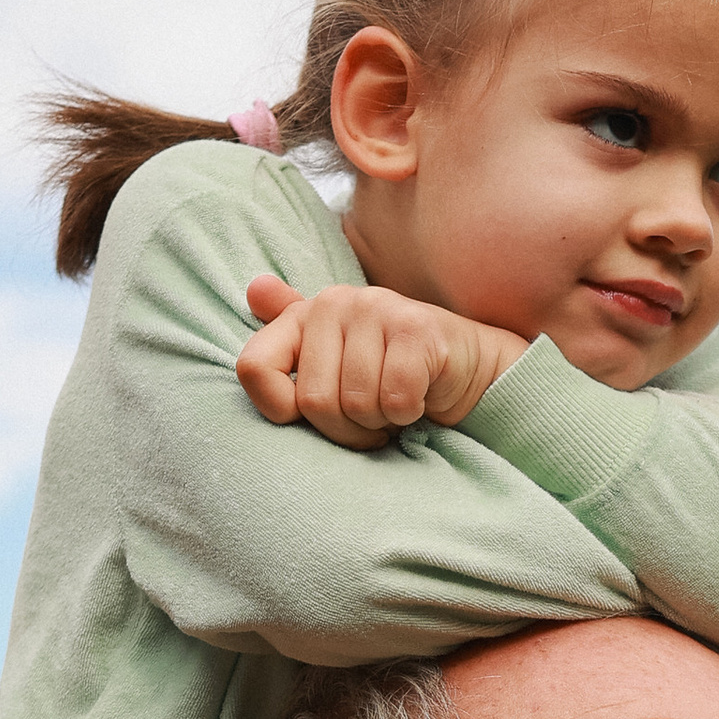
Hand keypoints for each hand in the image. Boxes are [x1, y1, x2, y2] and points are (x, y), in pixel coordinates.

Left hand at [237, 274, 525, 446]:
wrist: (464, 368)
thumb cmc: (390, 375)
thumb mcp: (333, 368)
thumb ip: (288, 344)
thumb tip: (254, 288)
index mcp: (305, 314)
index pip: (253, 367)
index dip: (279, 408)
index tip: (309, 413)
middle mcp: (335, 302)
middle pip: (313, 401)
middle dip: (345, 429)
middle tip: (370, 417)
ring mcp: (377, 309)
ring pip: (355, 404)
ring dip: (380, 423)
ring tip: (393, 407)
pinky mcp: (418, 329)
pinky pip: (394, 399)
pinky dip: (408, 413)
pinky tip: (418, 399)